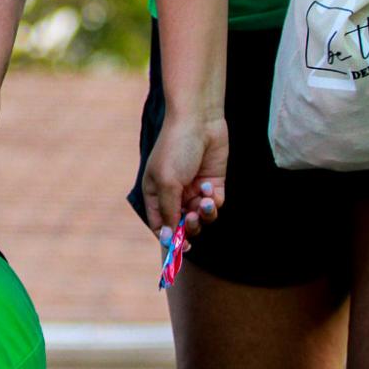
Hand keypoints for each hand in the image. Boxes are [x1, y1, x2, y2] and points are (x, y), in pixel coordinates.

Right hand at [141, 111, 227, 238]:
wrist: (200, 121)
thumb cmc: (176, 148)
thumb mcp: (167, 183)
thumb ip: (168, 213)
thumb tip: (165, 239)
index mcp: (155, 193)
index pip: (160, 225)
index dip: (169, 238)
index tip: (180, 247)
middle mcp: (174, 194)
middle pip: (181, 225)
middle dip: (188, 226)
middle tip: (192, 219)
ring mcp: (193, 190)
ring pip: (200, 218)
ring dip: (203, 214)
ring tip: (203, 201)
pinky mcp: (212, 184)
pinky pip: (213, 206)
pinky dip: (212, 201)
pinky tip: (208, 186)